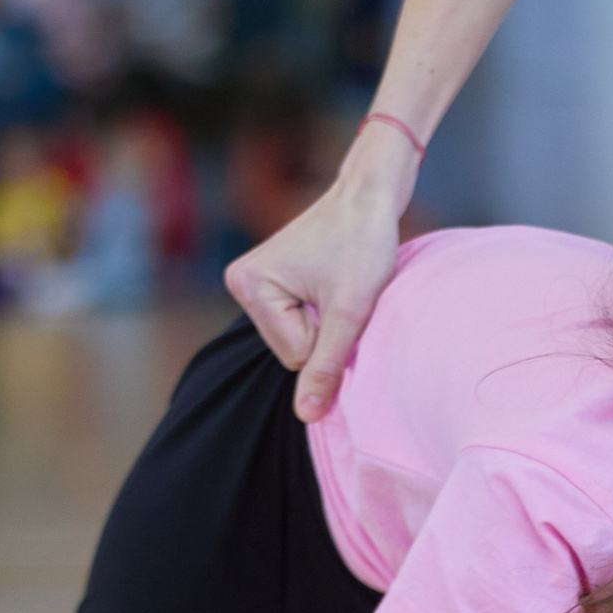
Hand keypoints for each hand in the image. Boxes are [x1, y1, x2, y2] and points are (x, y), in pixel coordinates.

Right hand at [222, 131, 413, 421]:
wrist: (370, 195)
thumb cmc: (363, 242)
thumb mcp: (350, 311)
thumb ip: (327, 366)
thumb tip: (306, 418)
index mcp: (248, 286)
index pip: (295, 356)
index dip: (330, 334)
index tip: (342, 295)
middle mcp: (242, 284)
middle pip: (293, 351)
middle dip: (328, 330)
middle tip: (345, 291)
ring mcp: (256, 284)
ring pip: (302, 341)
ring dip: (330, 323)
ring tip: (341, 286)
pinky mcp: (272, 284)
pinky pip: (303, 325)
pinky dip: (327, 314)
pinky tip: (334, 285)